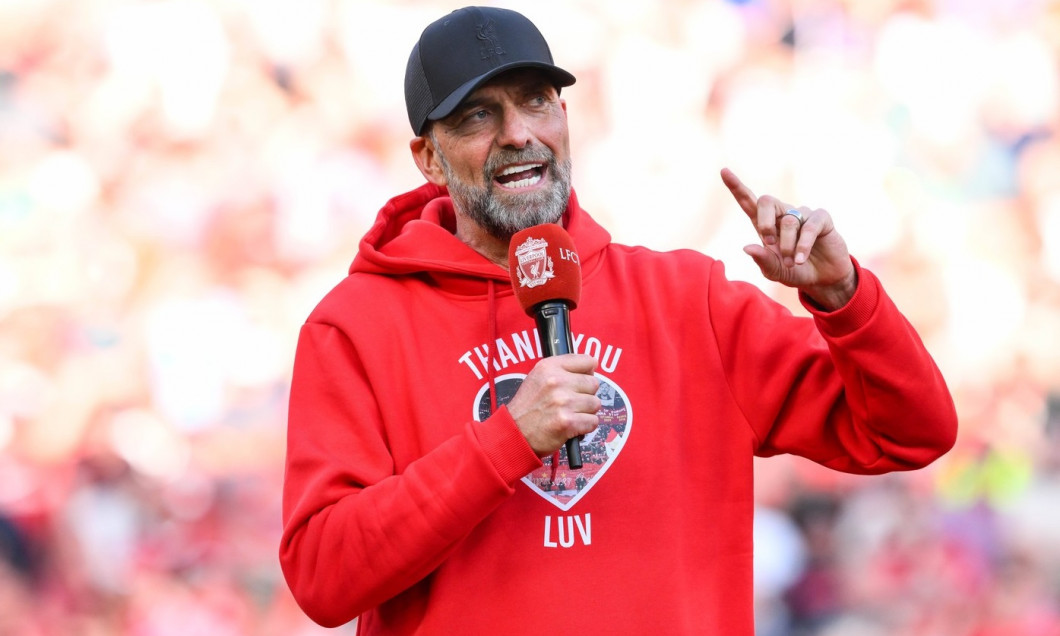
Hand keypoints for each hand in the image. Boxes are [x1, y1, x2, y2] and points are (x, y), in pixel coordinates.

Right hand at [506, 354, 600, 456]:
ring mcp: (563, 402)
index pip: (587, 361)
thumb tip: (592, 367)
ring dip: (586, 411)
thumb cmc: (528, 407)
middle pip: (593, 383)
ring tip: (569, 414)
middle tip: (570, 403)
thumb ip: (562, 369)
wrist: (515, 432)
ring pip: (595, 403)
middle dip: (586, 395)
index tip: (581, 381)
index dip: (587, 373)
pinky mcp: (567, 422)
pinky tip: (572, 426)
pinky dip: (585, 426)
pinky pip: (593, 421)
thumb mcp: (538, 377)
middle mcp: (556, 381)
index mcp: (549, 367)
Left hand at [720, 168, 857, 310]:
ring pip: (788, 221)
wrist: (822, 278)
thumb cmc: (795, 271)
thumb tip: (746, 248)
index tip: (723, 171)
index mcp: (766, 224)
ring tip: (792, 263)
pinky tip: (801, 259)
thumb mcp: (775, 271)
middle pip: (766, 201)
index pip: (749, 201)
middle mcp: (783, 214)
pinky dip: (803, 245)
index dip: (737, 187)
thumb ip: (763, 261)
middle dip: (764, 222)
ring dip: (788, 246)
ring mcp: (802, 214)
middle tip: (769, 242)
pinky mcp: (821, 219)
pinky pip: (809, 226)